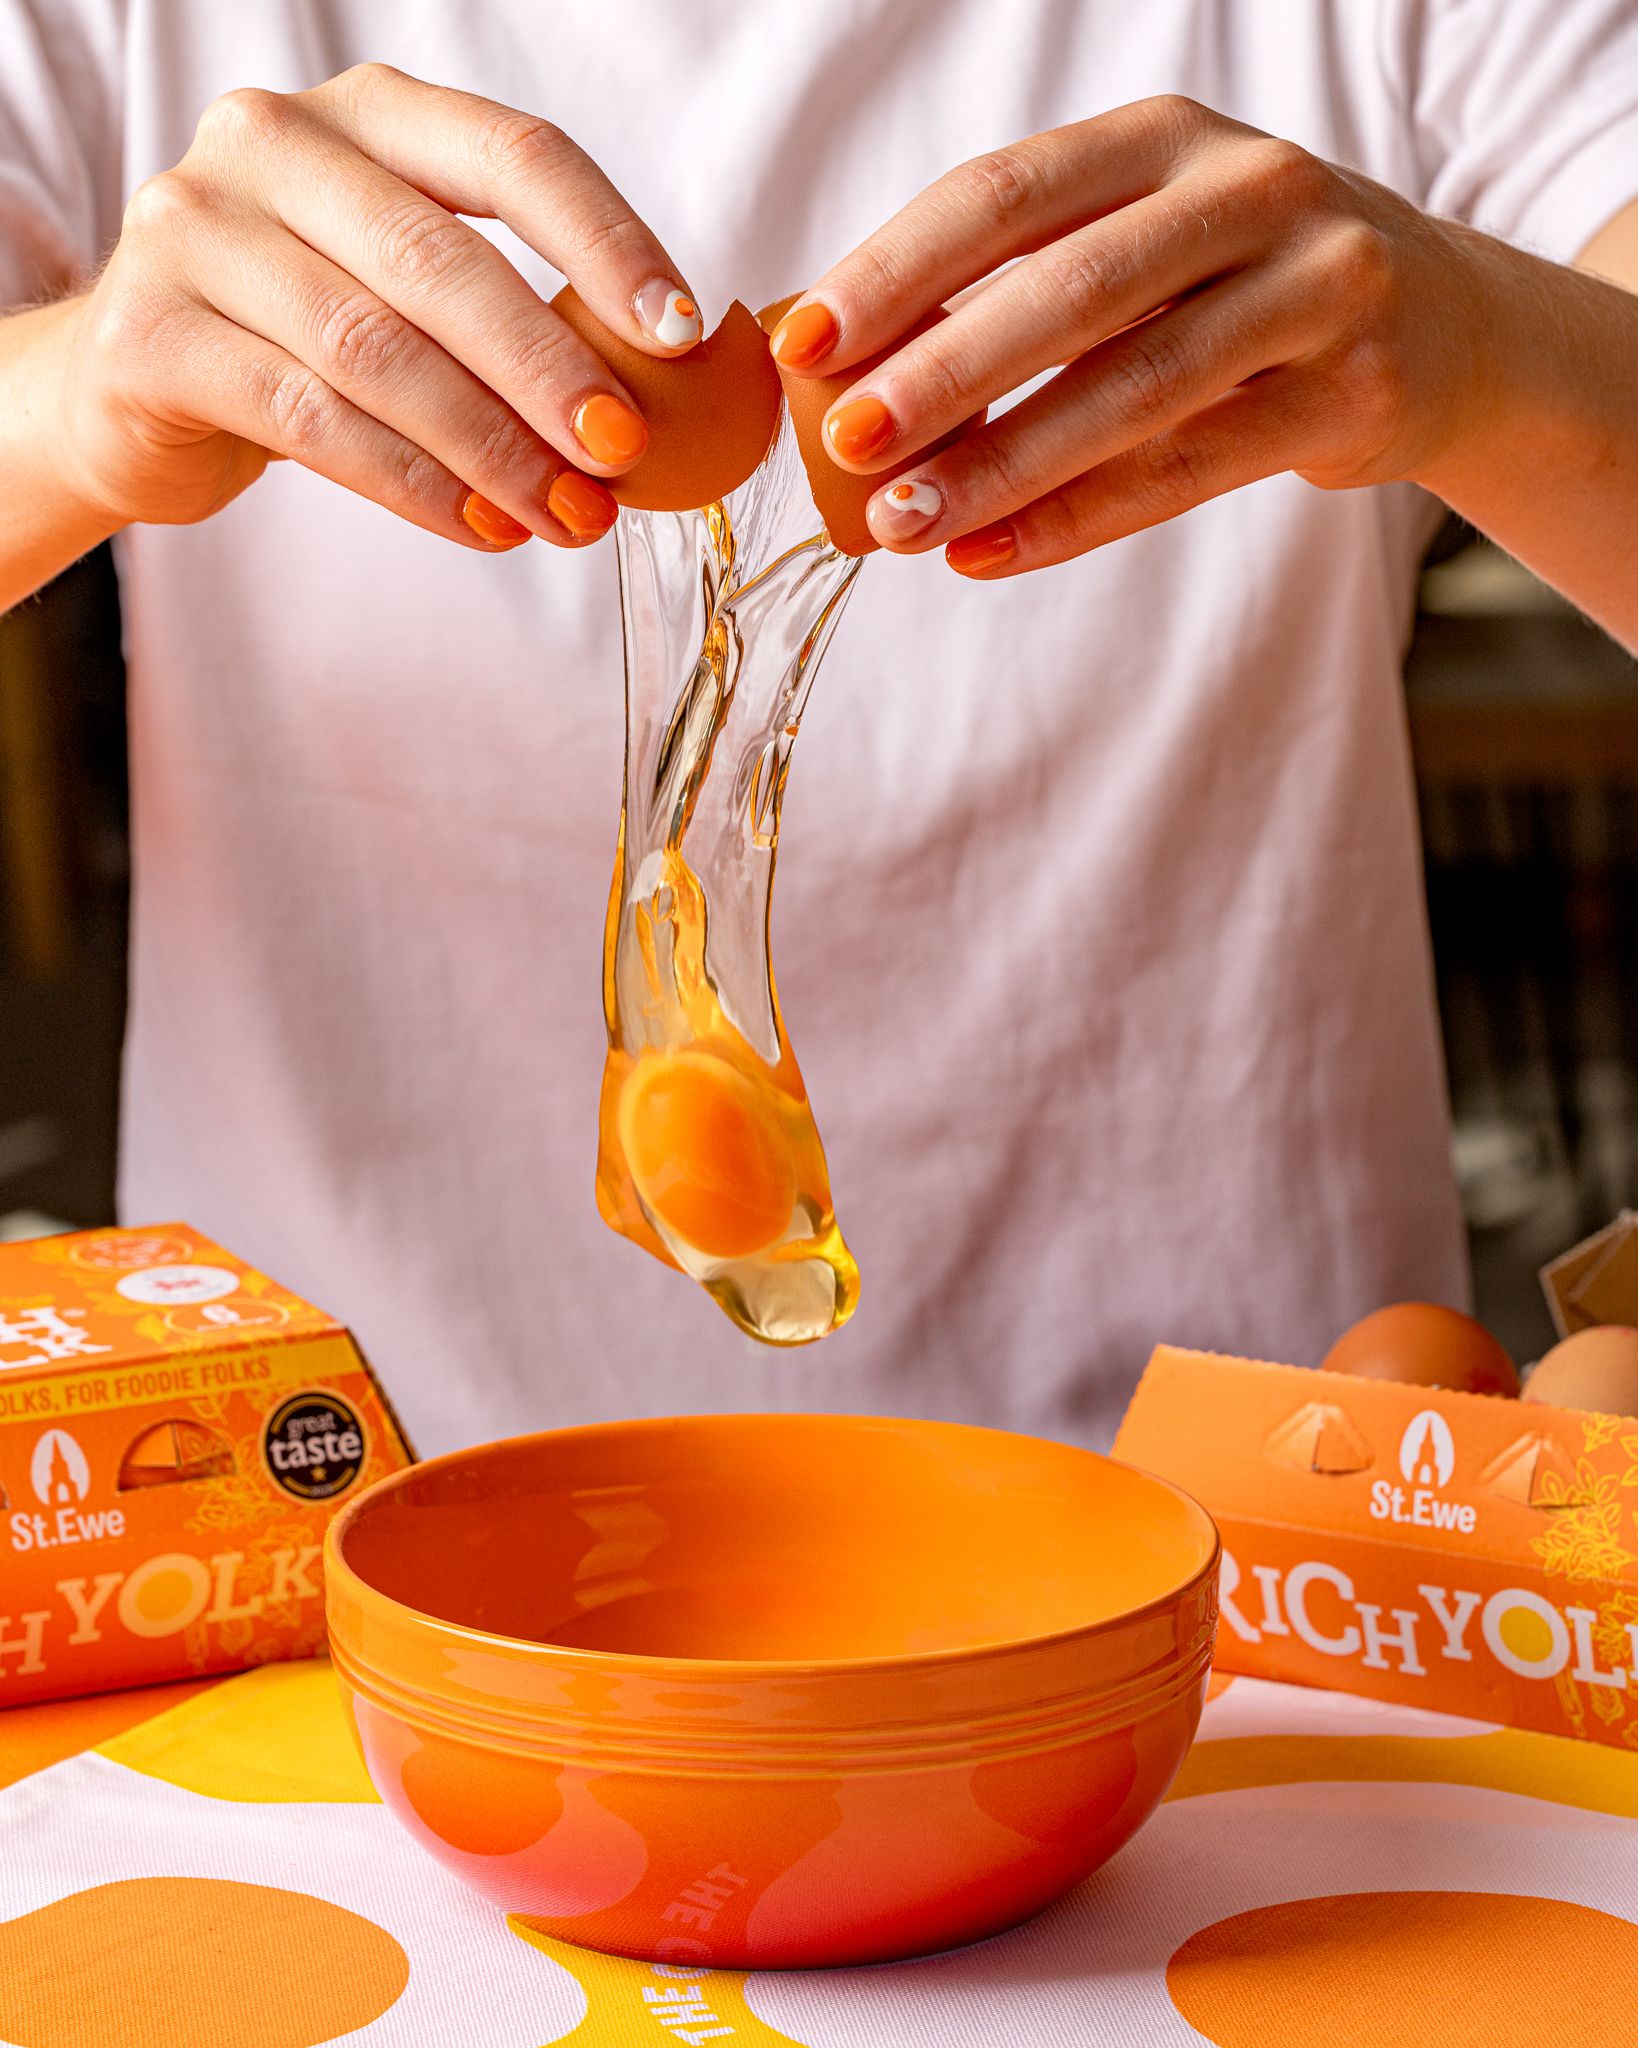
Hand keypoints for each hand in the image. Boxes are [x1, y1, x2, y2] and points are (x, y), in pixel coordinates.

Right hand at [51, 64, 703, 551]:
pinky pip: (310, 420)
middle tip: (622, 455)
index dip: (606, 242)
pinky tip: (481, 527)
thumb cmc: (304, 340)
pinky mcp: (153, 335)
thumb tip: (650, 408)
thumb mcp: (405, 293)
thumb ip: (506, 317)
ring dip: (490, 447)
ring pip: (376, 349)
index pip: (511, 154)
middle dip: (548, 371)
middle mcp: (276, 144)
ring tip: (566, 516)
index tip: (680, 336)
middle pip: (442, 263)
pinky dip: (412, 483)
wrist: (134, 387)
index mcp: (368, 115)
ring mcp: (197, 230)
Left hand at [770, 96, 1496, 576]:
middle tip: (845, 446)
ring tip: (905, 523)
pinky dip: (1078, 519)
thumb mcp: (1145, 246)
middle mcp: (1249, 190)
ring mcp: (1316, 286)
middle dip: (942, 373)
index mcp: (1166, 137)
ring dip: (1002, 465)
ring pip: (1132, 387)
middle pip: (1068, 288)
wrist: (1446, 326)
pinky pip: (1190, 468)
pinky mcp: (1353, 392)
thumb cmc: (1242, 288)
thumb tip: (852, 379)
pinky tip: (989, 555)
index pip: (1006, 194)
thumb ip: (1022, 291)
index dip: (897, 270)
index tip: (806, 345)